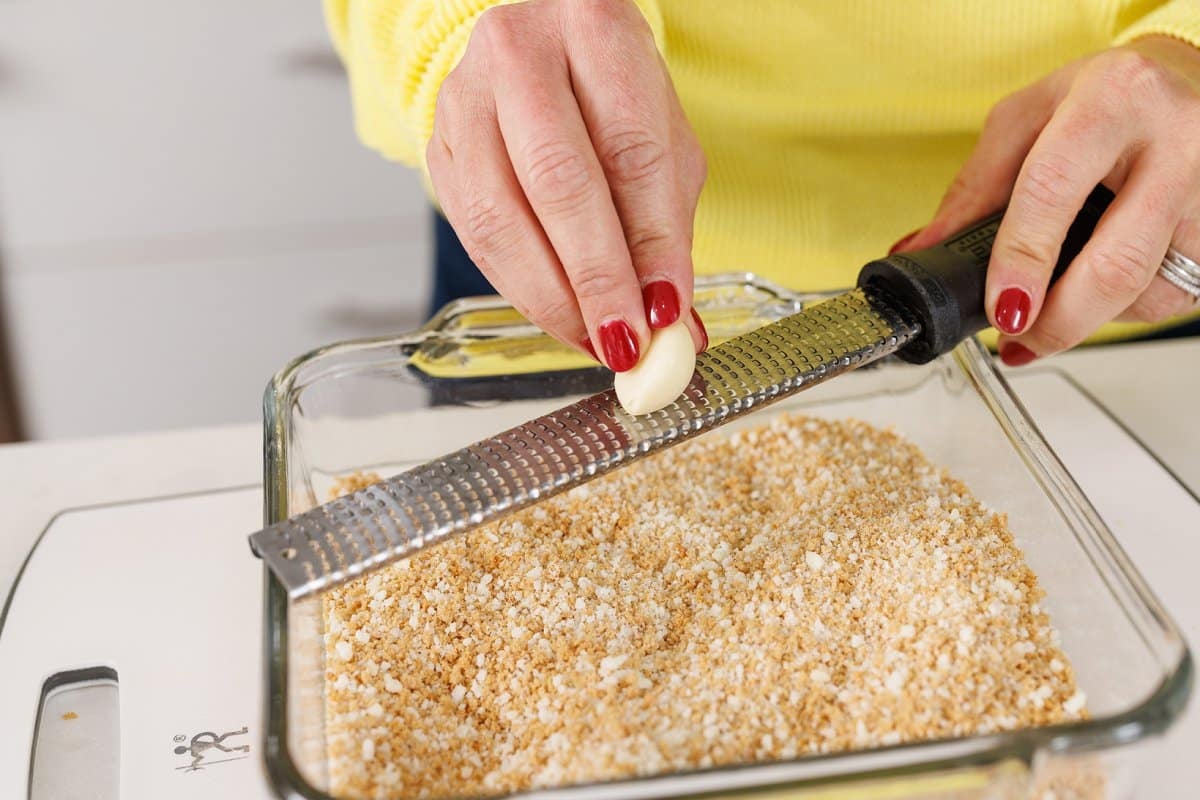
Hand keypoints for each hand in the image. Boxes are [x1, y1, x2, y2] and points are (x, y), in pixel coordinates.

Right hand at [426, 0, 707, 370]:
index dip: (649, 241)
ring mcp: (466, 98)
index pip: (630, 149)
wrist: (537, 56)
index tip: (665, 310)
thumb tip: (671, 320)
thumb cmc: (609, 97)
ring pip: (502, 217)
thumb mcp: (661, 141)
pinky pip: (475, 235)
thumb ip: (666, 227)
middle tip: (625, 342)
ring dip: (553, 297)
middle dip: (595, 277)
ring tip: (595, 340)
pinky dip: (521, 289)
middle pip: (557, 180)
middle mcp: (520, 53)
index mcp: (596, 29)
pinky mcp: (438, 147)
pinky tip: (559, 316)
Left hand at [896, 35, 1199, 365]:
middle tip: (1019, 336)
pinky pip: (1176, 295)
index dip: (1021, 262)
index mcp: (1111, 103)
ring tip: (1059, 305)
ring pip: (1149, 292)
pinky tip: (1105, 291)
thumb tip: (923, 251)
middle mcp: (1176, 143)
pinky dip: (1130, 309)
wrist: (1183, 81)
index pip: (1053, 193)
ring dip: (1092, 319)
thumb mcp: (1025, 121)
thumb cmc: (1104, 99)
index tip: (1002, 310)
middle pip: (1115, 264)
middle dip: (1057, 321)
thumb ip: (974, 189)